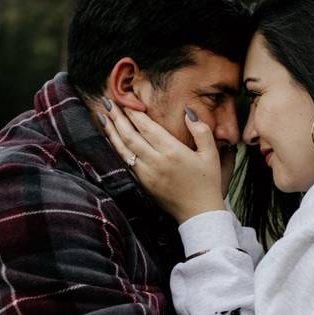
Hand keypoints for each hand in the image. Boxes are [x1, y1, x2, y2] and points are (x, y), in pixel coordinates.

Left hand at [100, 102, 225, 222]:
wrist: (199, 214)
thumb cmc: (208, 183)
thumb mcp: (211, 154)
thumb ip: (201, 130)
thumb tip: (188, 112)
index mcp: (173, 152)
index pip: (147, 127)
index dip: (134, 113)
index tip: (126, 99)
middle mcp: (156, 162)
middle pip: (130, 136)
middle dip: (117, 117)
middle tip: (107, 102)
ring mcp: (147, 175)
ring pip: (123, 150)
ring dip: (111, 132)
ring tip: (102, 117)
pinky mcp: (143, 184)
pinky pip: (125, 163)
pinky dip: (116, 149)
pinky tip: (110, 140)